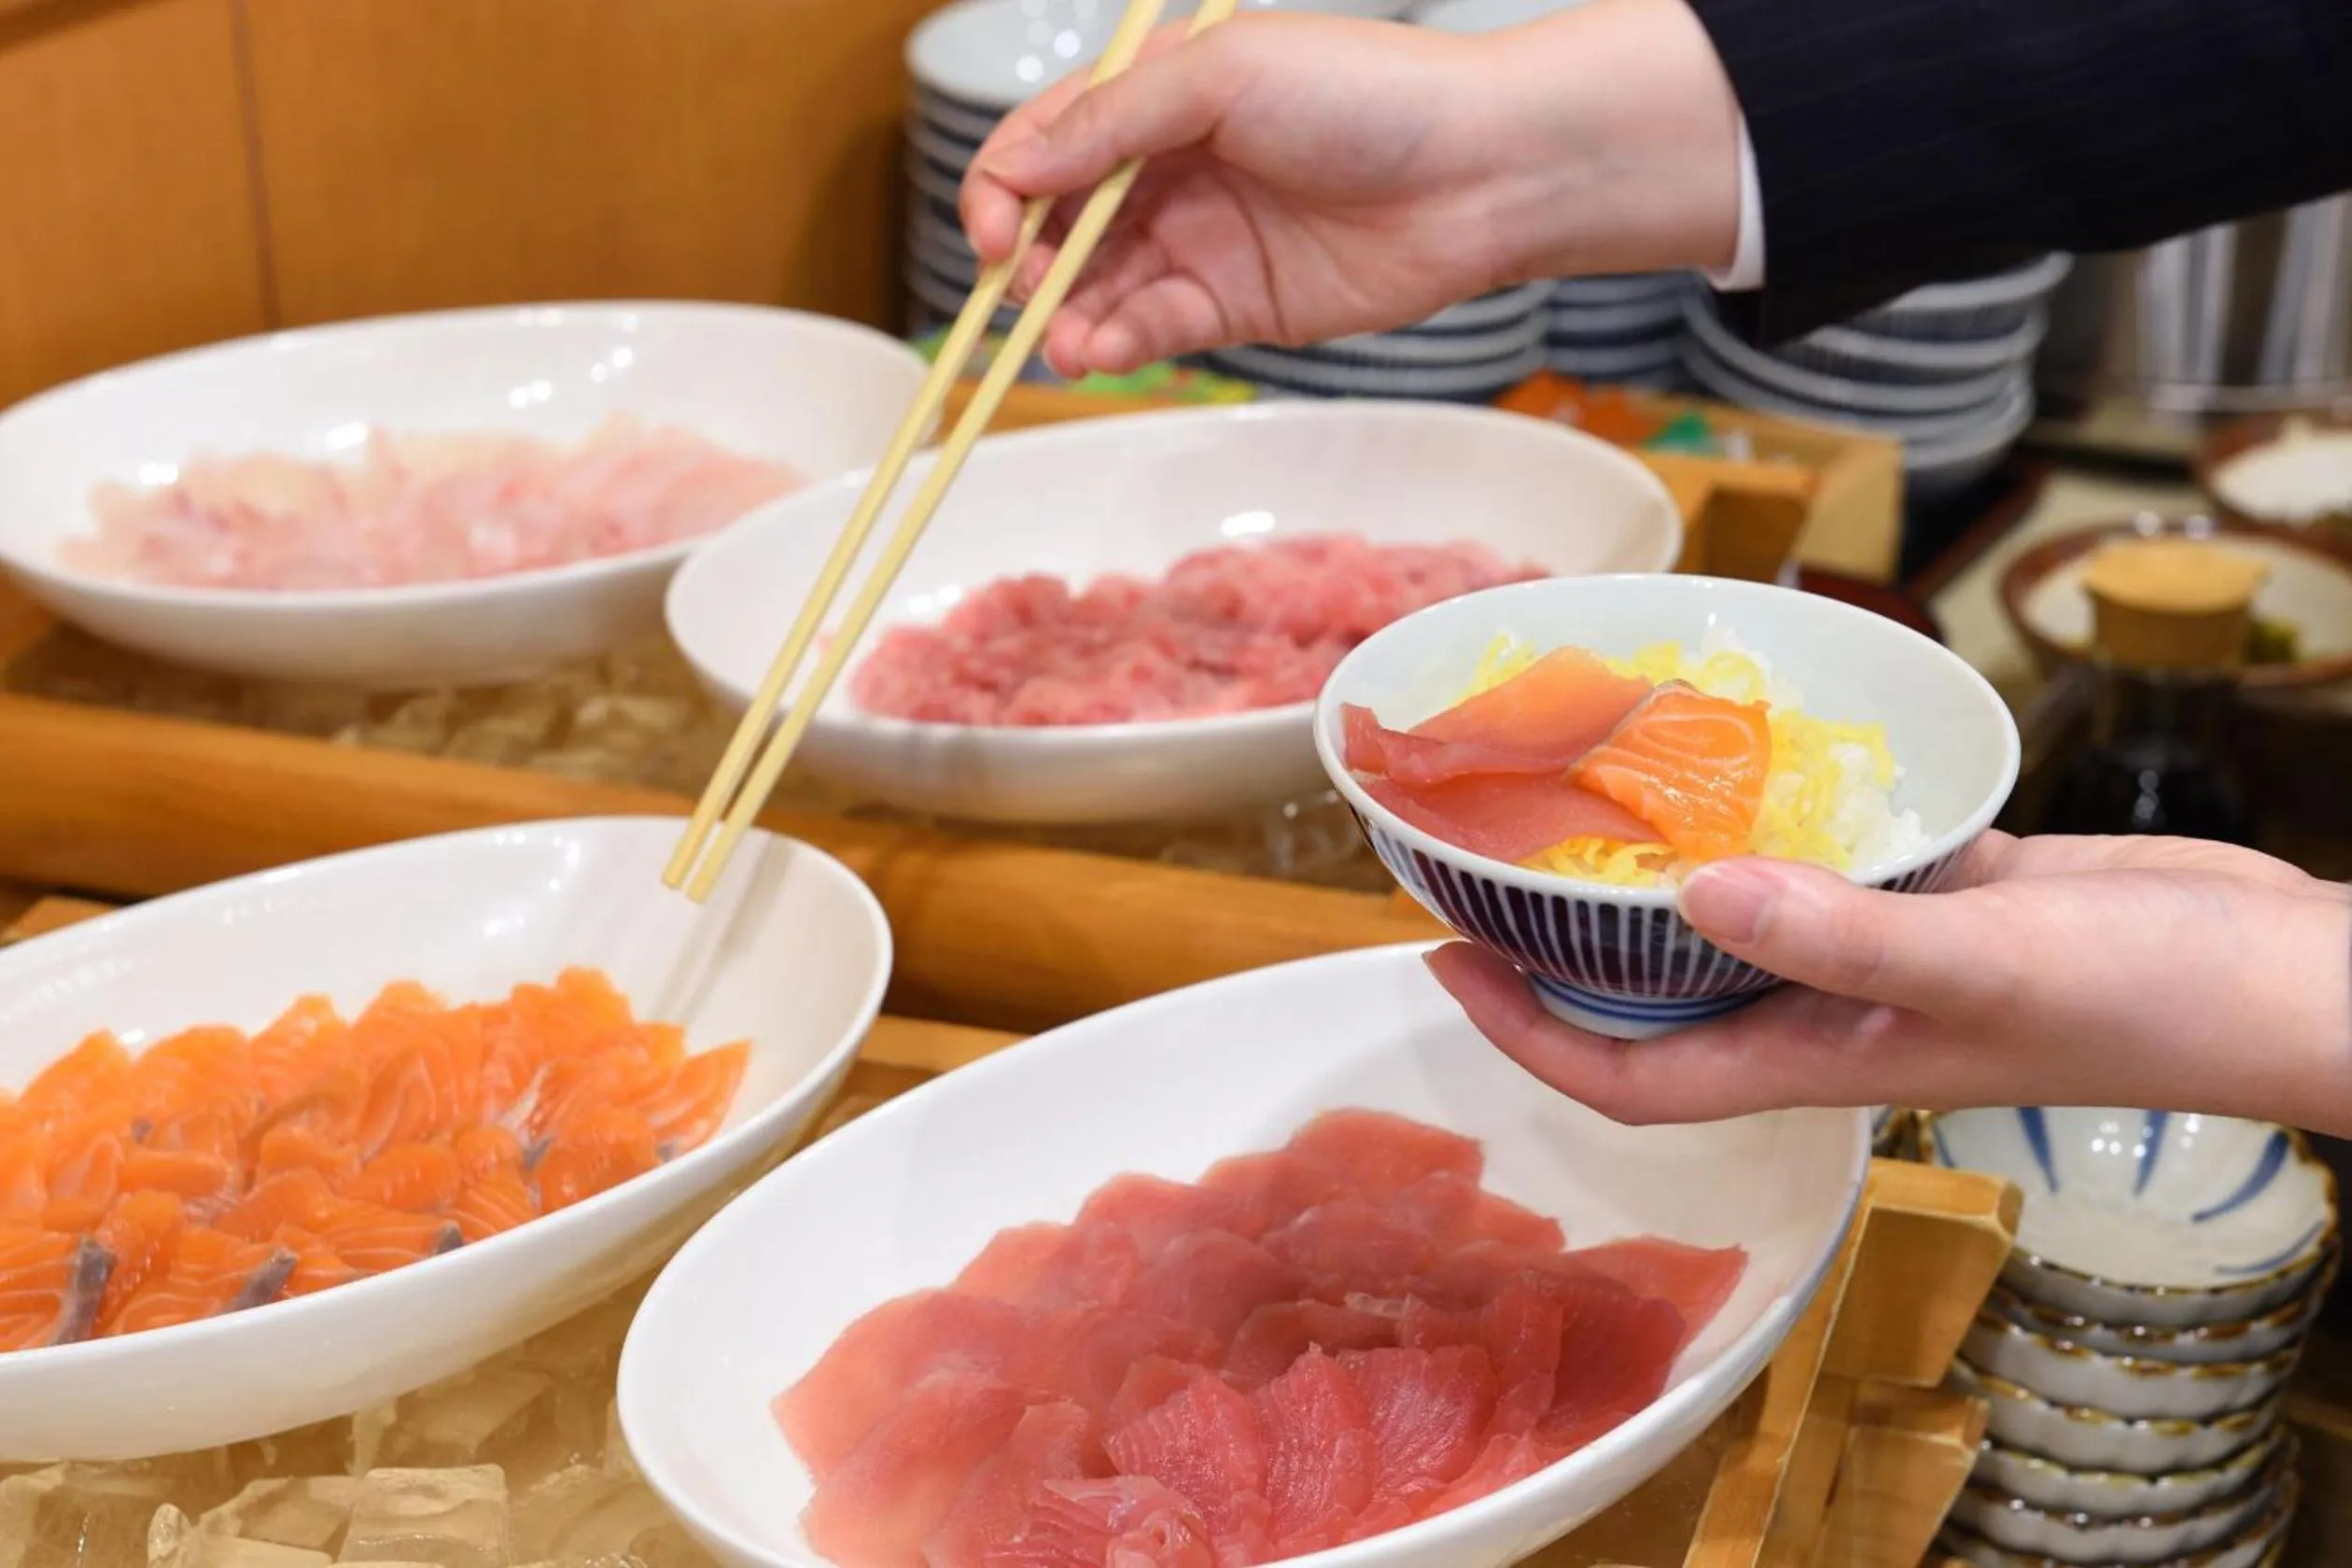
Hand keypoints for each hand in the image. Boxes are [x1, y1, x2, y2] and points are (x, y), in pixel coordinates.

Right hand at [958, 0, 1744, 377]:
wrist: (1480, 171)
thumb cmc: (1366, 94)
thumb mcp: (1220, 74)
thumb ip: (1111, 122)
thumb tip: (1017, 171)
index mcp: (1155, 96)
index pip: (1044, 145)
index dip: (1002, 191)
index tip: (991, 233)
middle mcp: (1167, 168)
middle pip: (1058, 227)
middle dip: (1026, 266)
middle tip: (1024, 294)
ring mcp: (1199, 240)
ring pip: (1097, 290)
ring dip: (1065, 320)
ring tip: (1068, 345)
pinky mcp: (1235, 307)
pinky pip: (1152, 331)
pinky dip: (1117, 346)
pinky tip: (1104, 353)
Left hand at [1425, 833, 2351, 1131]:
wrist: (2276, 972)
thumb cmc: (2149, 1002)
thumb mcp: (1985, 965)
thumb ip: (1842, 935)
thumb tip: (1690, 896)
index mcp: (1818, 1056)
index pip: (1631, 1075)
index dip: (1525, 1032)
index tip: (1442, 956)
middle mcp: (1828, 1010)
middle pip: (1654, 993)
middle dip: (1561, 944)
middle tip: (1486, 851)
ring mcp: (1880, 949)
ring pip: (1730, 917)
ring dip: (1655, 869)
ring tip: (1581, 786)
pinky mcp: (1937, 888)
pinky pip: (1817, 854)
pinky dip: (1767, 812)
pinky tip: (1737, 744)